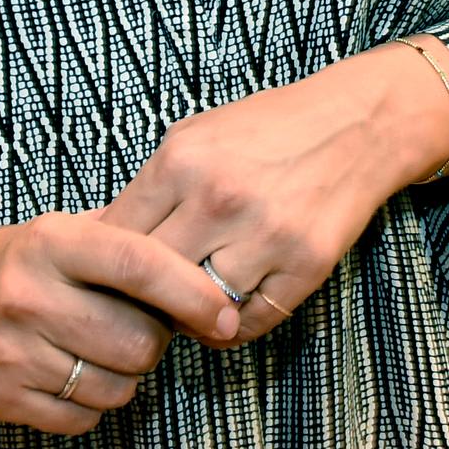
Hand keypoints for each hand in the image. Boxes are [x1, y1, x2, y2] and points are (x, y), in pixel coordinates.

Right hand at [0, 211, 240, 434]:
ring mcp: (10, 352)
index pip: (136, 264)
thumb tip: (210, 270)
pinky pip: (85, 418)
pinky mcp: (2, 398)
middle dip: (155, 339)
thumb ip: (135, 242)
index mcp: (51, 242)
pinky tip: (76, 370)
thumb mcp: (72, 228)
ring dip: (126, 374)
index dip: (190, 291)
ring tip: (104, 346)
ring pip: (116, 386)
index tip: (224, 314)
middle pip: (135, 340)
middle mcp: (25, 295)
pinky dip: (94, 402)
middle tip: (141, 325)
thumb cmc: (29, 258)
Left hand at [99, 44, 448, 347]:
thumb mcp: (193, 138)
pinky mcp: (306, 265)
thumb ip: (147, 188)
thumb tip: (93, 233)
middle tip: (141, 303)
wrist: (354, 123)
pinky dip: (230, 325)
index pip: (116, 239)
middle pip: (152, 280)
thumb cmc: (266, 129)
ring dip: (187, 316)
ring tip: (185, 306)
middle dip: (141, 297)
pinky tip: (225, 307)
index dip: (104, 266)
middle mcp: (220, 198)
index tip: (104, 278)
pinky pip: (250, 322)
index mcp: (181, 161)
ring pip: (199, 308)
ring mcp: (266, 235)